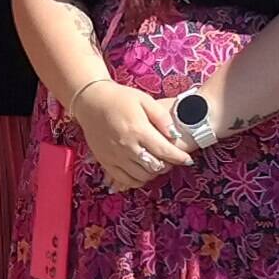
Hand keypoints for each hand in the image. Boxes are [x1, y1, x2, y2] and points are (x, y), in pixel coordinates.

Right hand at [71, 77, 195, 192]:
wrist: (90, 101)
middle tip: (172, 159)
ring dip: (154, 173)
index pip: (164, 151)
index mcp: (138, 130)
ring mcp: (115, 156)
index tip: (188, 159)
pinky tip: (143, 171)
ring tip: (158, 164)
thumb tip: (175, 135)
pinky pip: (126, 180)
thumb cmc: (120, 98)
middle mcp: (126, 146)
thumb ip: (162, 117)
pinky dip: (138, 180)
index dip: (179, 158)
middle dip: (168, 165)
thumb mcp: (144, 100)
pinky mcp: (106, 162)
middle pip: (155, 166)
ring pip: (142, 176)